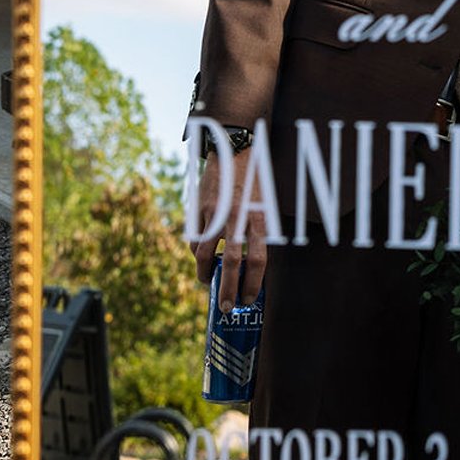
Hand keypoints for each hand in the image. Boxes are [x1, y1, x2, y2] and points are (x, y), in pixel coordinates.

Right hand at [189, 151, 266, 310]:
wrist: (233, 151)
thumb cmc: (253, 182)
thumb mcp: (264, 206)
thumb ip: (258, 233)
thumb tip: (251, 267)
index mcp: (259, 218)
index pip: (259, 260)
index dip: (254, 284)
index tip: (249, 300)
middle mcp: (238, 218)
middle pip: (233, 264)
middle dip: (229, 291)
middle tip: (226, 308)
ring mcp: (216, 214)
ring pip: (206, 255)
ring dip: (206, 275)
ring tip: (208, 283)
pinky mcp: (200, 211)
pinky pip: (196, 241)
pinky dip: (198, 255)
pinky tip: (201, 260)